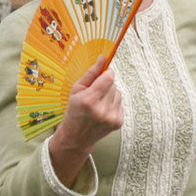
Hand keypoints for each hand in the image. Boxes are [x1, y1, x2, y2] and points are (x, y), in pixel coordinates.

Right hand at [48, 55, 122, 186]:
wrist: (77, 138)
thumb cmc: (74, 112)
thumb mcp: (76, 90)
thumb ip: (90, 73)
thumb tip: (102, 58)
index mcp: (89, 101)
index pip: (109, 78)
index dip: (107, 74)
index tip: (102, 75)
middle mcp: (102, 110)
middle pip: (114, 85)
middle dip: (106, 85)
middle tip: (95, 93)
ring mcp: (111, 118)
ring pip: (118, 94)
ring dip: (110, 95)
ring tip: (98, 103)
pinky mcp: (118, 123)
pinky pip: (120, 103)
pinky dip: (113, 104)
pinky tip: (103, 110)